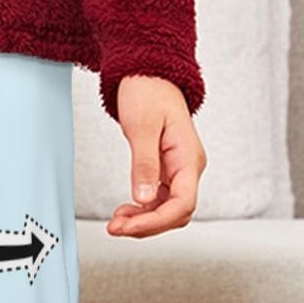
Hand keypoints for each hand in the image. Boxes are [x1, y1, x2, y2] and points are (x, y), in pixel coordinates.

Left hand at [105, 75, 203, 237]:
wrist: (149, 75)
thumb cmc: (148, 93)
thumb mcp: (142, 127)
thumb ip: (144, 164)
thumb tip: (144, 199)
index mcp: (189, 159)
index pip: (182, 204)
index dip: (156, 221)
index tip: (128, 226)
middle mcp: (188, 168)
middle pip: (176, 213)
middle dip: (147, 225)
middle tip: (114, 228)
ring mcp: (179, 171)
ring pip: (168, 210)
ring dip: (143, 221)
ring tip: (116, 221)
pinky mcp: (167, 171)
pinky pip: (159, 200)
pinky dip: (143, 210)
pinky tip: (125, 211)